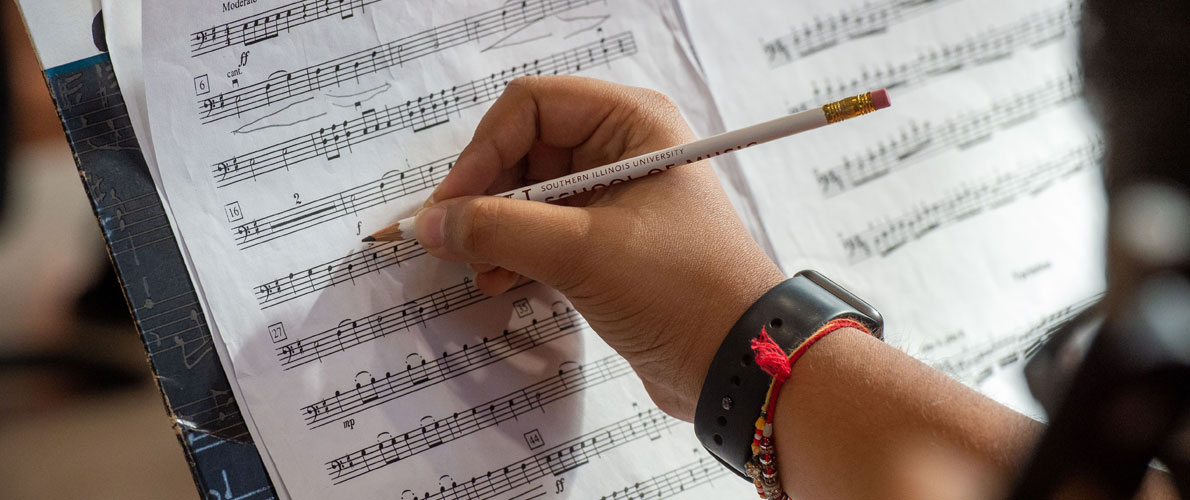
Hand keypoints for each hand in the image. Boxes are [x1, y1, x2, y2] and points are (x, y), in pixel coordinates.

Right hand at [413, 76, 783, 419]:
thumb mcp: (582, 253)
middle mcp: (624, 149)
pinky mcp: (609, 242)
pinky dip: (517, 254)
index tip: (452, 205)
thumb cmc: (683, 291)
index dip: (483, 152)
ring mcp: (616, 197)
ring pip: (530, 195)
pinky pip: (545, 232)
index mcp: (632, 123)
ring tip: (480, 270)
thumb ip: (498, 230)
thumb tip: (433, 222)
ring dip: (497, 231)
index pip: (531, 107)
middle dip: (486, 197)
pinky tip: (501, 283)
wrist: (738, 361)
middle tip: (454, 241)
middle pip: (525, 150)